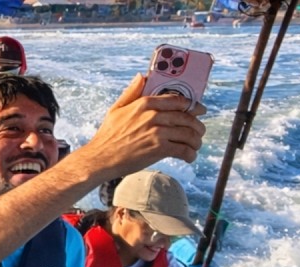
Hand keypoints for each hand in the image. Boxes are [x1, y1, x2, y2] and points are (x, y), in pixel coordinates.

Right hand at [73, 74, 207, 180]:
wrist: (100, 159)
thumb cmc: (107, 135)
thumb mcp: (116, 109)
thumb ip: (132, 91)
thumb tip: (142, 76)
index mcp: (145, 103)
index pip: (178, 100)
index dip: (192, 105)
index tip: (198, 110)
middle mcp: (153, 115)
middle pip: (187, 117)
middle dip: (197, 126)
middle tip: (199, 131)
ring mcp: (157, 132)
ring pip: (189, 134)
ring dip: (196, 141)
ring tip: (195, 146)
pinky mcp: (159, 149)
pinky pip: (184, 149)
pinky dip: (190, 154)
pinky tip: (189, 157)